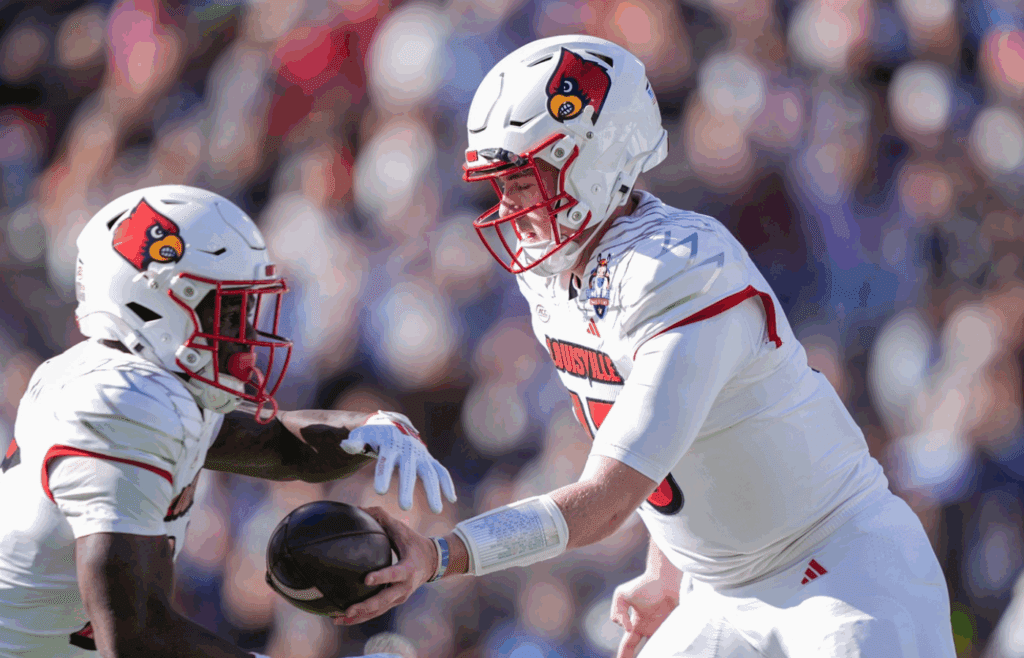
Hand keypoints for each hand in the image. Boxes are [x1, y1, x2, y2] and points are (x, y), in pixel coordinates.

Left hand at [331, 507, 437, 625]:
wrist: (433, 562)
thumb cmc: (414, 543)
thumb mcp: (402, 530)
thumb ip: (382, 518)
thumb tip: (359, 508)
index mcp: (408, 569)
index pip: (394, 574)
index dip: (381, 577)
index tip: (366, 579)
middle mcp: (404, 588)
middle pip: (384, 601)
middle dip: (365, 606)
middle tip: (348, 609)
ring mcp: (399, 597)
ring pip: (378, 611)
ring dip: (359, 616)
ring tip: (338, 619)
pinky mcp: (394, 602)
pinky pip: (377, 612)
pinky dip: (361, 616)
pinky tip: (343, 618)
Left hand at [340, 411, 456, 512]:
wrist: (393, 426)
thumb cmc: (374, 436)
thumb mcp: (362, 436)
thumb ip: (354, 442)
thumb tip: (346, 445)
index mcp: (390, 444)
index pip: (386, 460)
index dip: (383, 474)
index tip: (380, 491)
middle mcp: (408, 449)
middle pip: (409, 470)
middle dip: (408, 488)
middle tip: (405, 508)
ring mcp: (421, 455)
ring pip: (430, 472)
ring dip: (434, 491)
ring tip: (436, 510)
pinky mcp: (429, 459)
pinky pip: (440, 471)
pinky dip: (447, 483)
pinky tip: (450, 499)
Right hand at [610, 572, 679, 657]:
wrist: (664, 578)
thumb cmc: (644, 585)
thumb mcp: (621, 595)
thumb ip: (617, 612)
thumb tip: (627, 629)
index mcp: (636, 624)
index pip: (628, 645)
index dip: (623, 656)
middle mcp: (649, 629)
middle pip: (643, 652)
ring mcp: (662, 629)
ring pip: (658, 649)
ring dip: (655, 653)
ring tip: (654, 655)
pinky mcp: (674, 627)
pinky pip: (672, 642)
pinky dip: (670, 648)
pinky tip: (669, 651)